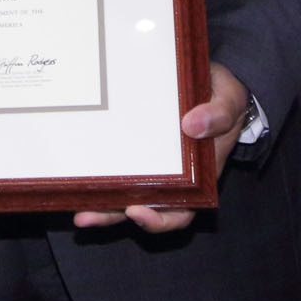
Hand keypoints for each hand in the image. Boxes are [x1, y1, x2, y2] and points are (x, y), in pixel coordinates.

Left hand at [72, 62, 248, 233]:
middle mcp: (170, 177)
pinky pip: (113, 165)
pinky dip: (95, 174)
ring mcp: (149, 164)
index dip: (159, 220)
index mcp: (197, 176)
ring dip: (98, 203)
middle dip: (111, 216)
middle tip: (85, 216)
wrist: (211, 81)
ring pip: (121, 192)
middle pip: (140, 208)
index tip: (136, 212)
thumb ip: (219, 114)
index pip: (179, 211)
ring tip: (74, 207)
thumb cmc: (222, 96)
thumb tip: (193, 125)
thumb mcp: (229, 101)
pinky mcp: (133, 147)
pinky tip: (72, 172)